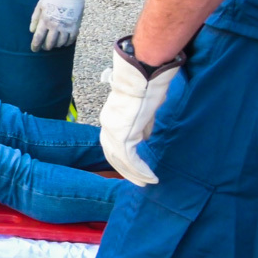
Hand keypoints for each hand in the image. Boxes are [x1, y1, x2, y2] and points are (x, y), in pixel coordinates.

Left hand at [30, 0, 86, 51]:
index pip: (38, 38)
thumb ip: (35, 19)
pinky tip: (64, 42)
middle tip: (44, 46)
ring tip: (54, 44)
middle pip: (50, 43)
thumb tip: (31, 31)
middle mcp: (56, 26)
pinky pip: (71, 39)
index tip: (34, 49)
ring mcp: (66, 27)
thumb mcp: (40, 6)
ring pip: (61, 43)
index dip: (35, 46)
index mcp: (45, 20)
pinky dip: (67, 43)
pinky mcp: (75, 26)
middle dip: (46, 47)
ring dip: (56, 45)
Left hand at [98, 40, 181, 184]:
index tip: (133, 167)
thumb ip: (143, 124)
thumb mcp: (145, 109)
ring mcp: (114, 130)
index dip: (122, 157)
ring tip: (146, 183)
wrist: (144, 75)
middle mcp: (108, 125)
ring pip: (120, 159)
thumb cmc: (147, 86)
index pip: (113, 143)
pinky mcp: (123, 133)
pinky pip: (129, 158)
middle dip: (126, 170)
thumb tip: (145, 136)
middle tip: (139, 182)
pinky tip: (149, 177)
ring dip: (134, 173)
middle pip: (113, 154)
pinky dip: (139, 169)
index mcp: (111, 118)